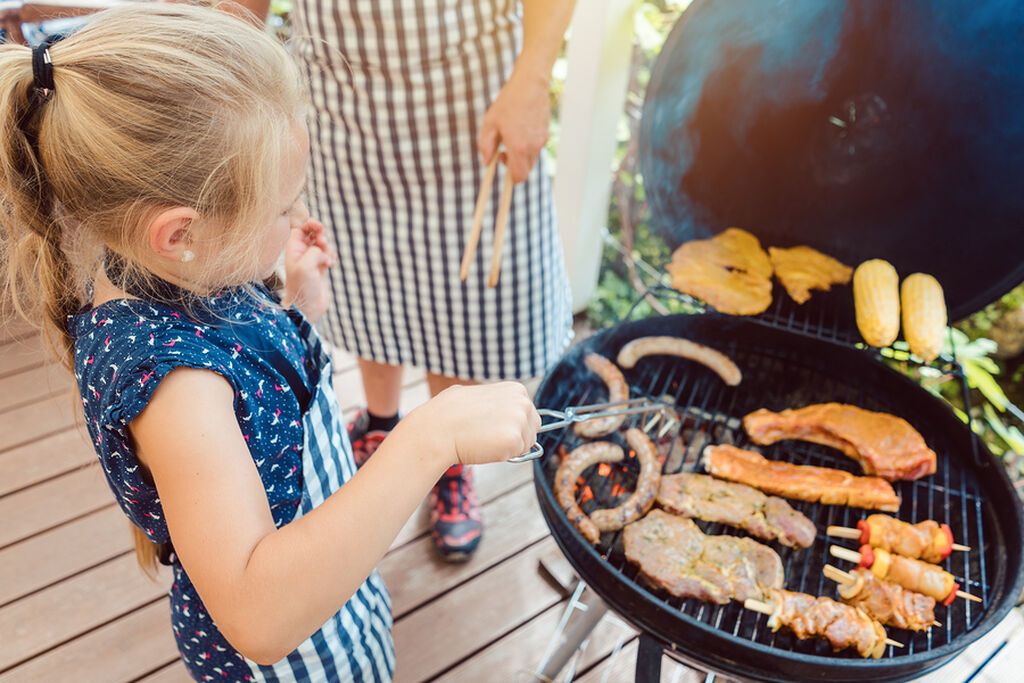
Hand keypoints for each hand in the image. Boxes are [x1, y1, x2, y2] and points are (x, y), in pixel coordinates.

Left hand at [283, 218, 335, 321]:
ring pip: (323, 245)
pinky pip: (328, 255)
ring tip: (327, 259)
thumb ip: (314, 251)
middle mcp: (301, 253)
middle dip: (321, 236)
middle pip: (313, 234)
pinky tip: (330, 265)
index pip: (300, 228)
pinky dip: (331, 257)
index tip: (318, 226)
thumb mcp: (305, 266)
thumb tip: (322, 250)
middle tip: (323, 243)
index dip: (309, 224)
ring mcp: (311, 260)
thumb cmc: (302, 288)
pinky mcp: (320, 268)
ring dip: (328, 248)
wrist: (308, 307)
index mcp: (292, 249)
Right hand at [404, 382, 540, 465]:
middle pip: (533, 428)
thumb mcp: (477, 394)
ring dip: (509, 447)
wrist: (438, 428)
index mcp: (516, 389)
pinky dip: (503, 456)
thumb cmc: (450, 412)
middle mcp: (523, 402)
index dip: (512, 424)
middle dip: (517, 436)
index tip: (495, 427)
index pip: (528, 413)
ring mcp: (520, 420)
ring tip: (484, 440)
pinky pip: (517, 455)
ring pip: (527, 443)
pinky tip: (485, 447)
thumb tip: (500, 414)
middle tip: (490, 437)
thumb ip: (495, 401)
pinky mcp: (515, 440)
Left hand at [478, 70, 550, 182]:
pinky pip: (536, 147)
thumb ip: (486, 146)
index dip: (510, 178)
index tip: (500, 162)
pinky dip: (528, 145)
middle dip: (514, 166)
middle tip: (503, 150)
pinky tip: (520, 127)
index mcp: (518, 147)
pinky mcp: (546, 134)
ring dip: (521, 155)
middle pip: (525, 171)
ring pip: (531, 159)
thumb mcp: (490, 123)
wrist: (531, 85)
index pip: (518, 177)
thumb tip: (486, 162)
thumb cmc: (508, 102)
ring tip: (511, 135)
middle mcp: (533, 147)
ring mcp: (541, 141)